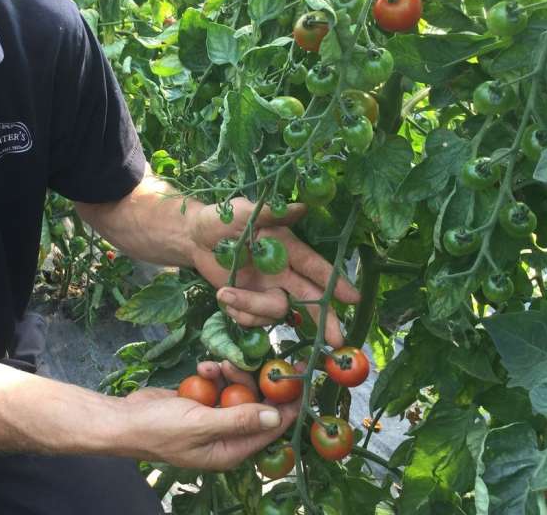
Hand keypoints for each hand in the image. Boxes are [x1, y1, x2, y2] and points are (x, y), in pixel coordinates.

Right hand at [122, 360, 302, 469]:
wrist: (124, 419)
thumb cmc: (159, 429)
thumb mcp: (201, 424)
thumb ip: (240, 419)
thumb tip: (277, 416)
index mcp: (231, 450)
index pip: (271, 429)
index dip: (287, 406)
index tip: (299, 380)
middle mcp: (226, 436)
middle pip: (255, 405)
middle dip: (249, 382)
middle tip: (237, 363)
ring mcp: (212, 417)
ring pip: (237, 390)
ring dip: (229, 373)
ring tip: (214, 365)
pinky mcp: (200, 401)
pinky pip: (218, 384)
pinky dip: (213, 373)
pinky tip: (202, 367)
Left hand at [187, 197, 359, 346]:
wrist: (194, 238)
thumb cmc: (221, 219)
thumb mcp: (243, 212)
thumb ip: (271, 214)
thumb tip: (301, 207)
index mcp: (288, 249)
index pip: (316, 268)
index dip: (335, 283)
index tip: (353, 298)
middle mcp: (283, 273)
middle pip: (310, 300)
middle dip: (324, 320)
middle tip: (335, 340)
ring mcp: (267, 290)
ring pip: (276, 311)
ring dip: (252, 308)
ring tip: (225, 293)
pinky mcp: (250, 304)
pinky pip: (254, 320)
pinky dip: (239, 313)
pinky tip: (224, 296)